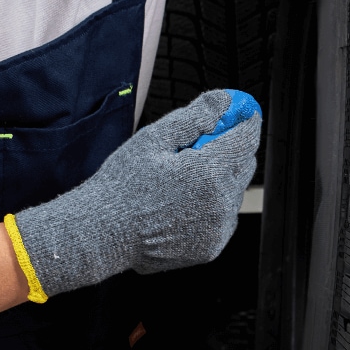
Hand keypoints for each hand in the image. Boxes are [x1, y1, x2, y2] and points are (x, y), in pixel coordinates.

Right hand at [13, 90, 260, 294]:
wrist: (103, 235)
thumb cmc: (122, 186)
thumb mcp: (153, 139)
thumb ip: (194, 117)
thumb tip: (223, 101)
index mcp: (208, 172)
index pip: (246, 139)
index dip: (245, 122)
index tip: (240, 114)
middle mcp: (221, 203)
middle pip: (244, 165)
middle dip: (231, 150)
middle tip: (202, 144)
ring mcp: (218, 229)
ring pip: (234, 193)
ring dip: (221, 180)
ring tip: (182, 180)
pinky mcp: (211, 247)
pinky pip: (223, 219)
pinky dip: (212, 206)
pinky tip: (182, 204)